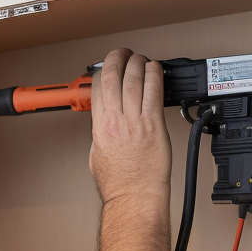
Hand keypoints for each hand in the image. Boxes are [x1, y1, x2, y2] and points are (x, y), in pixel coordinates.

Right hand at [89, 49, 170, 208]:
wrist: (134, 196)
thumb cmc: (118, 183)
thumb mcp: (98, 155)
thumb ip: (101, 133)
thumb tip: (105, 123)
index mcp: (100, 128)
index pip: (96, 89)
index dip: (100, 73)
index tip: (106, 69)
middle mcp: (115, 121)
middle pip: (112, 77)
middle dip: (116, 59)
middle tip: (122, 53)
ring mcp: (135, 121)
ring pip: (133, 79)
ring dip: (136, 62)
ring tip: (139, 58)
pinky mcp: (154, 124)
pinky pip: (154, 91)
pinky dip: (154, 75)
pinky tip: (155, 69)